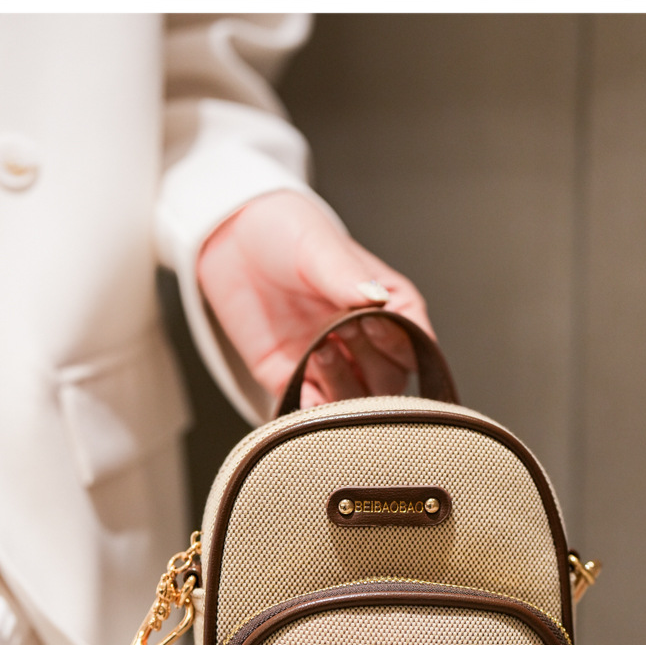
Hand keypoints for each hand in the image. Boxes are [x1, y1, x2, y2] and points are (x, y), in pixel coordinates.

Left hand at [197, 190, 432, 408]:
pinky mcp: (296, 380)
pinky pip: (313, 412)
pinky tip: (302, 386)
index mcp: (388, 305)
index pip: (415, 342)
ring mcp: (334, 364)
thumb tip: (374, 298)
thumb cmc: (285, 232)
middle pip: (391, 382)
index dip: (397, 341)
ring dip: (342, 387)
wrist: (230, 239)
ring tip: (318, 350)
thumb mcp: (318, 246)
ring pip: (357, 403)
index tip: (368, 321)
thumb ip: (346, 275)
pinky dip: (312, 411)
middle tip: (341, 330)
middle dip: (369, 363)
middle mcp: (367, 342)